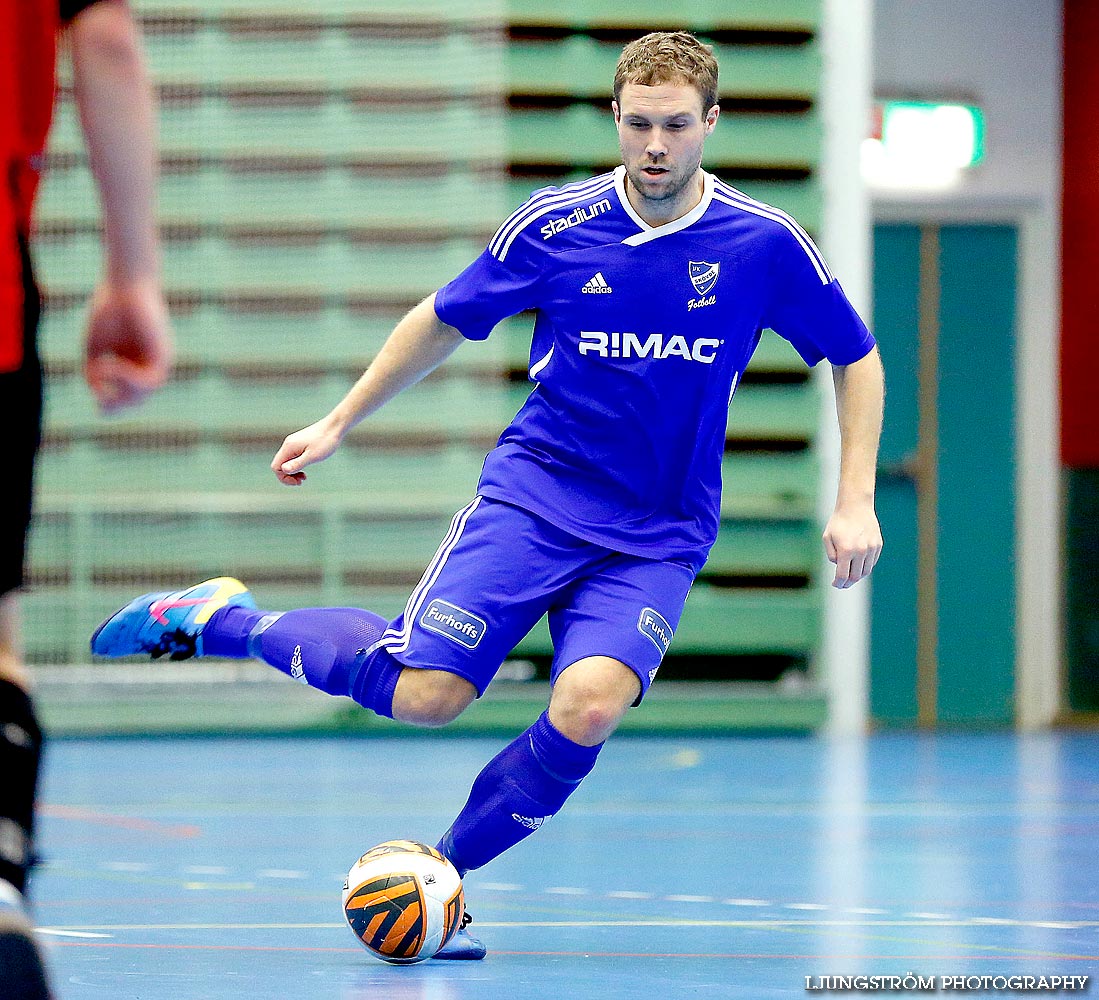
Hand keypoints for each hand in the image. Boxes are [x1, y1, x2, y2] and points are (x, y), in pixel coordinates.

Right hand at [83, 279, 172, 413]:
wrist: (124, 285)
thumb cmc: (109, 312)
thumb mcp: (95, 349)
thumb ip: (95, 375)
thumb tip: (100, 398)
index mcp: (135, 364)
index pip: (129, 395)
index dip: (115, 405)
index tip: (99, 406)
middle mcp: (150, 365)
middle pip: (138, 398)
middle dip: (118, 404)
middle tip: (101, 405)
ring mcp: (159, 360)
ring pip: (146, 392)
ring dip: (120, 389)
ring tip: (100, 370)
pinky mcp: (164, 354)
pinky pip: (151, 380)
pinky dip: (128, 378)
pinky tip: (112, 366)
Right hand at [271, 416, 344, 485]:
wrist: (334, 426)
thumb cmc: (325, 441)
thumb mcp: (312, 456)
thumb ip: (297, 463)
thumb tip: (284, 470)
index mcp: (289, 447)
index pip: (276, 467)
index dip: (284, 478)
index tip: (298, 482)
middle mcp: (288, 444)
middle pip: (279, 465)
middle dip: (288, 475)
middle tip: (301, 481)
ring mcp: (293, 443)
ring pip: (286, 461)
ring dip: (293, 471)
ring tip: (304, 476)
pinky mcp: (299, 442)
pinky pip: (292, 456)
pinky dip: (297, 464)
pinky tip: (306, 467)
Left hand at [822, 503, 882, 588]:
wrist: (855, 506)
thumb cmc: (838, 522)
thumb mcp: (827, 537)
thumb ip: (831, 555)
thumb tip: (838, 566)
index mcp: (846, 550)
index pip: (843, 575)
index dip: (838, 583)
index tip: (835, 584)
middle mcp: (861, 551)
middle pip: (855, 576)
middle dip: (847, 583)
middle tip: (842, 584)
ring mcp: (871, 548)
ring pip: (865, 571)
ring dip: (857, 576)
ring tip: (850, 576)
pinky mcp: (878, 545)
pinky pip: (872, 562)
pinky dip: (865, 567)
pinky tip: (858, 566)